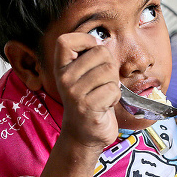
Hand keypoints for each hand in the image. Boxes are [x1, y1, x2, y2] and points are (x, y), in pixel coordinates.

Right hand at [54, 32, 119, 149]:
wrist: (83, 135)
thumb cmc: (89, 101)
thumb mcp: (82, 76)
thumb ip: (89, 58)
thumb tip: (102, 41)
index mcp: (61, 68)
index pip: (65, 40)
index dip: (85, 40)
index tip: (92, 53)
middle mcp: (64, 79)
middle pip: (100, 52)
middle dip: (110, 66)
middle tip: (102, 83)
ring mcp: (74, 94)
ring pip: (109, 70)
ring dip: (114, 83)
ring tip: (103, 94)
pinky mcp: (87, 107)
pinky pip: (113, 89)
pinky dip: (115, 97)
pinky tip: (105, 105)